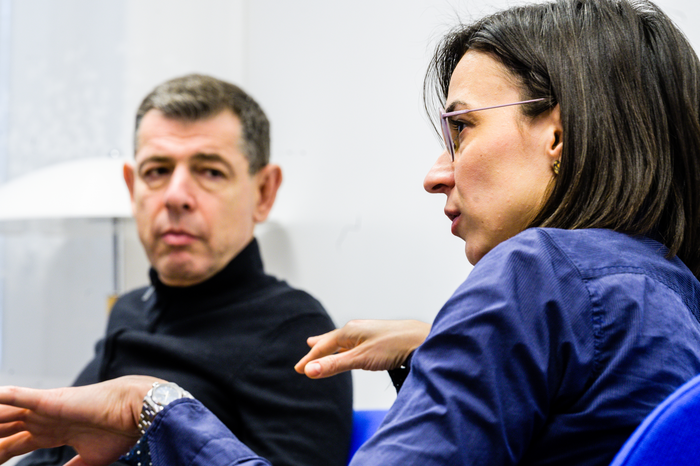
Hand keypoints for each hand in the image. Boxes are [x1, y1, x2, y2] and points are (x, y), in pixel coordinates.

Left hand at [0, 375, 160, 465]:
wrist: (134, 412)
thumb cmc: (120, 431)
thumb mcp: (89, 459)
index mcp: (55, 431)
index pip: (17, 444)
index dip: (1, 453)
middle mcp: (46, 419)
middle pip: (6, 431)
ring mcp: (46, 409)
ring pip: (5, 416)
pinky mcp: (50, 400)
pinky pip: (19, 397)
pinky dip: (4, 396)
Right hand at [295, 319, 429, 378]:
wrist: (421, 339)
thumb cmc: (393, 345)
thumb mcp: (360, 359)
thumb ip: (335, 365)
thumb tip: (310, 370)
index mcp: (349, 331)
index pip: (323, 347)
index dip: (310, 359)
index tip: (299, 369)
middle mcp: (356, 329)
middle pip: (331, 341)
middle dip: (318, 349)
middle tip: (306, 353)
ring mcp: (367, 332)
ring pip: (343, 341)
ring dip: (330, 346)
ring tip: (320, 345)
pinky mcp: (377, 338)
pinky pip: (353, 343)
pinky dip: (344, 347)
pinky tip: (349, 348)